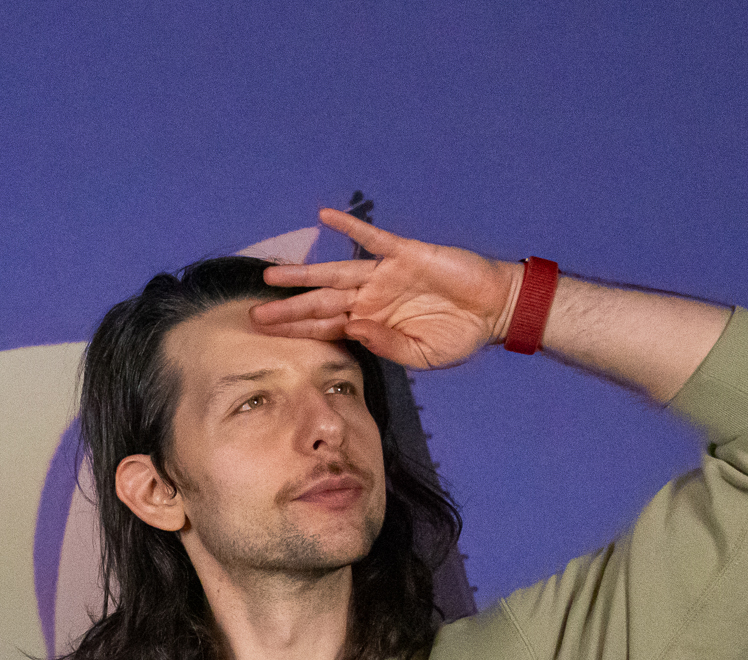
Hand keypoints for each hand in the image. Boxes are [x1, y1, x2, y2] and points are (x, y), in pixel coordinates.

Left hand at [250, 208, 521, 369]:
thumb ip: (387, 346)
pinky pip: (372, 238)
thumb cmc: (459, 335)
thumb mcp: (421, 354)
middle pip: (319, 303)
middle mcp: (370, 299)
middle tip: (254, 315)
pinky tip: (325, 217)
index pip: (324, 327)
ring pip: (334, 274)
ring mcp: (384, 276)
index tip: (266, 335)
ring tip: (271, 275)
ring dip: (303, 274)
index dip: (296, 330)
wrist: (494, 310)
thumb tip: (355, 332)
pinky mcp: (405, 255)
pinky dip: (350, 228)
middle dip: (287, 309)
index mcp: (370, 325)